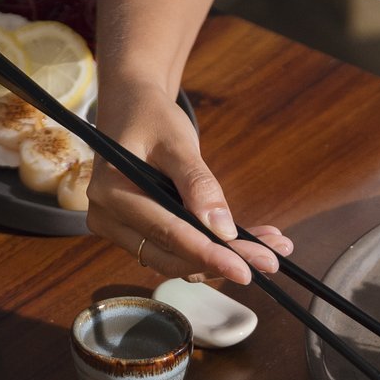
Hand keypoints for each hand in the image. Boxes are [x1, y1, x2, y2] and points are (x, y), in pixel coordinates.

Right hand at [85, 88, 290, 284]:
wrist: (131, 110)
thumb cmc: (150, 118)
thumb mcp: (177, 141)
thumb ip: (198, 183)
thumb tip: (222, 227)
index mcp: (112, 194)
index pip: (166, 234)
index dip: (208, 254)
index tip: (247, 269)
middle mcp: (109, 220)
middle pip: (171, 257)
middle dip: (222, 262)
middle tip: (270, 260)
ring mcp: (121, 230)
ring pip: (176, 260)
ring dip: (221, 260)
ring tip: (269, 249)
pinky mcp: (137, 233)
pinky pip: (175, 251)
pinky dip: (210, 251)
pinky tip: (246, 243)